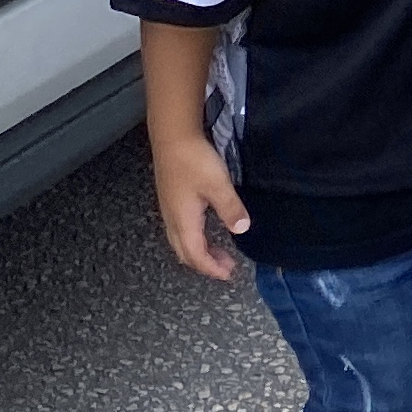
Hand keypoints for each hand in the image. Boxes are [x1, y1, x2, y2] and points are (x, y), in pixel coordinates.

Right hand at [150, 130, 249, 280]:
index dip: (211, 268)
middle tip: (226, 267)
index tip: (229, 275)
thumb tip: (241, 230)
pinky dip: (194, 238)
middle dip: (205, 264)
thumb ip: (230, 209)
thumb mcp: (218, 185)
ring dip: (199, 251)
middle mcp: (172, 220)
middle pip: (185, 252)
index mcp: (183, 222)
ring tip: (219, 252)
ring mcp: (169, 209)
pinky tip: (205, 228)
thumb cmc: (194, 161)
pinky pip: (180, 229)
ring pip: (181, 241)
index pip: (195, 255)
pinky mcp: (170, 199)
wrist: (172, 137)